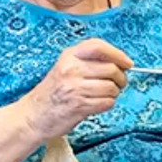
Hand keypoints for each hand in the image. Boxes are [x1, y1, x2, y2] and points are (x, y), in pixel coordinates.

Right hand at [15, 38, 132, 141]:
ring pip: (111, 87)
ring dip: (113, 94)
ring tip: (103, 96)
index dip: (118, 54)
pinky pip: (107, 102)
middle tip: (117, 84)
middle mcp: (71, 69)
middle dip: (120, 79)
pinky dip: (107, 104)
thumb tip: (119, 63)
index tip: (127, 64)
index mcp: (69, 56)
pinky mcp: (79, 105)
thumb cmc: (53, 92)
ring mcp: (75, 87)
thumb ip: (88, 61)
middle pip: (111, 69)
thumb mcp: (65, 67)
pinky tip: (97, 105)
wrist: (34, 115)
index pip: (99, 47)